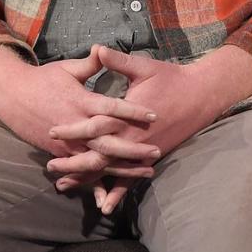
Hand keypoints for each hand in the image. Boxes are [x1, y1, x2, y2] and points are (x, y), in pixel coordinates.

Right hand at [0, 45, 160, 170]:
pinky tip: (115, 192)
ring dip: (123, 167)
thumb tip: (105, 48)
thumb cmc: (43, 79)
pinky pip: (82, 170)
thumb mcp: (67, 68)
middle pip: (108, 141)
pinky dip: (98, 181)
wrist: (12, 96)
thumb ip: (90, 63)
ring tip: (147, 171)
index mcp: (80, 101)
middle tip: (156, 151)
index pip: (112, 108)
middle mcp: (75, 125)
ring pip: (98, 161)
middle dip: (133, 148)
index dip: (133, 112)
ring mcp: (67, 143)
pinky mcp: (60, 154)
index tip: (153, 115)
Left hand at [47, 44, 251, 211]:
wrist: (201, 96)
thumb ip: (118, 61)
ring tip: (63, 184)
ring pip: (109, 171)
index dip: (71, 130)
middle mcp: (132, 138)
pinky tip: (104, 205)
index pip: (92, 126)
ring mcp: (141, 151)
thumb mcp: (144, 67)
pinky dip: (116, 192)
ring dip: (86, 178)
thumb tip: (97, 47)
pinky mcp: (150, 158)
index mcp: (127, 115)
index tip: (51, 132)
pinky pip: (130, 179)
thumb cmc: (172, 78)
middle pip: (96, 155)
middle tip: (50, 166)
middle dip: (72, 162)